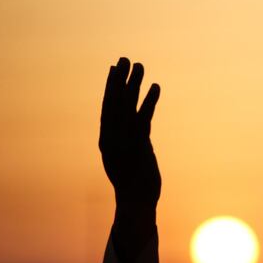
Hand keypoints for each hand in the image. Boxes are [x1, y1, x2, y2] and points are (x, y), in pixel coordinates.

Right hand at [99, 57, 161, 207]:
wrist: (136, 204)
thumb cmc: (134, 184)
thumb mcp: (128, 160)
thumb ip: (131, 141)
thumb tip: (138, 127)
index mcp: (106, 141)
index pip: (107, 108)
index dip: (111, 87)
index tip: (115, 68)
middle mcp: (111, 138)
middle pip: (115, 102)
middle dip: (120, 79)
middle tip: (125, 58)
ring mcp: (123, 142)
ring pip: (127, 107)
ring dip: (134, 84)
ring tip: (140, 65)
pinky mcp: (138, 146)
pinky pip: (144, 118)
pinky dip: (149, 101)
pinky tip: (155, 87)